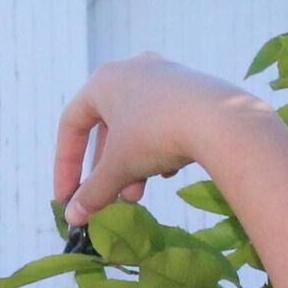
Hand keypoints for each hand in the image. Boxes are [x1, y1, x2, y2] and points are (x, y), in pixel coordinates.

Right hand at [54, 55, 270, 224]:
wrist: (221, 120)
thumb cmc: (156, 135)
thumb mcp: (119, 167)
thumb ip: (92, 192)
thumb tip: (73, 217)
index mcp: (104, 80)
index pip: (72, 125)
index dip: (66, 165)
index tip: (69, 197)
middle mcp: (132, 69)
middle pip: (108, 127)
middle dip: (109, 169)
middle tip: (114, 199)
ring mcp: (165, 75)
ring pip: (138, 126)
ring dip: (134, 163)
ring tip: (141, 194)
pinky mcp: (193, 87)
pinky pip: (165, 121)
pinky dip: (160, 148)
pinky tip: (171, 170)